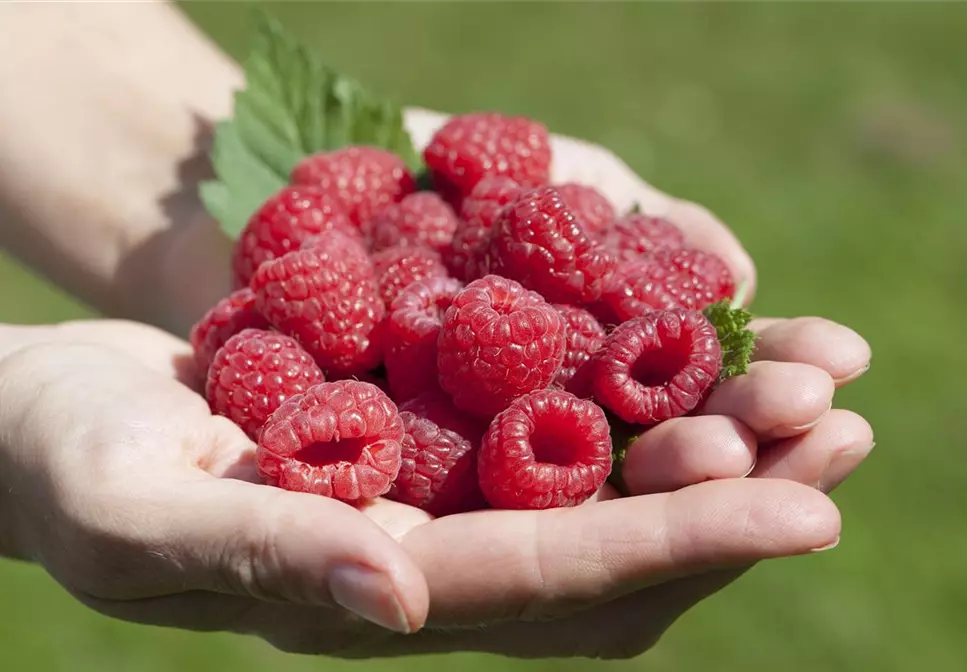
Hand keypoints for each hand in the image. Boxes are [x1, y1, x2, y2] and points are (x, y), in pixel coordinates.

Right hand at [0, 314, 868, 657]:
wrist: (57, 420)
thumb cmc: (71, 466)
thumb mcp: (142, 509)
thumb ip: (265, 555)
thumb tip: (403, 601)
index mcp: (374, 591)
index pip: (554, 583)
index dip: (678, 547)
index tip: (805, 509)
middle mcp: (432, 554)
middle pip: (616, 545)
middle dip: (736, 496)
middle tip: (848, 432)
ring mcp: (439, 490)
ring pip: (608, 481)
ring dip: (716, 434)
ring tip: (820, 382)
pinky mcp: (433, 428)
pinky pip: (563, 414)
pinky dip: (644, 381)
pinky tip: (710, 335)